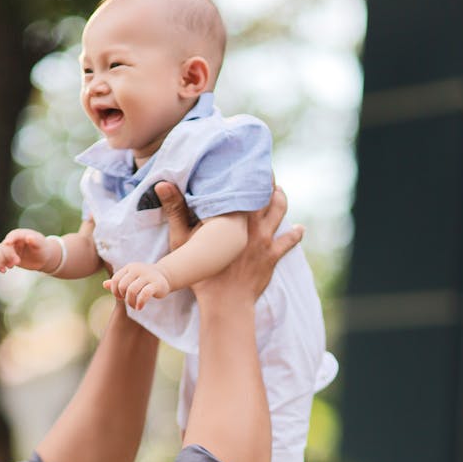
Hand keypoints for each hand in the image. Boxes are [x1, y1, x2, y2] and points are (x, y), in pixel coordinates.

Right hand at [0, 229, 61, 273]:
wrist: (42, 258)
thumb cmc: (42, 248)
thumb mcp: (41, 244)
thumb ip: (35, 241)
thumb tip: (29, 237)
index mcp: (20, 234)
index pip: (12, 235)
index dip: (9, 239)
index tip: (8, 244)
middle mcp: (12, 240)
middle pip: (4, 245)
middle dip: (8, 254)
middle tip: (17, 262)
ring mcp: (8, 249)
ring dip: (1, 260)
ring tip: (11, 267)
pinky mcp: (7, 257)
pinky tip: (3, 271)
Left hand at [103, 262, 171, 309]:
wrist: (164, 276)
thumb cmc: (143, 279)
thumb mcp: (130, 279)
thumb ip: (117, 282)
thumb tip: (104, 284)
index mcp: (129, 267)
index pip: (115, 279)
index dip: (115, 291)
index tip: (121, 297)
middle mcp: (137, 269)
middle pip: (122, 286)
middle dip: (123, 297)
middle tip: (129, 302)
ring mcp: (148, 276)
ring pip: (132, 290)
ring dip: (130, 302)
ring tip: (134, 306)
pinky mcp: (156, 284)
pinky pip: (145, 294)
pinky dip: (140, 303)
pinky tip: (139, 307)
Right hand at [154, 180, 302, 300]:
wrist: (225, 302)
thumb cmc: (201, 273)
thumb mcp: (182, 240)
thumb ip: (175, 210)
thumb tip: (162, 184)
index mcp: (233, 216)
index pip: (242, 186)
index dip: (246, 171)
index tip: (247, 159)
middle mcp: (253, 223)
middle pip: (265, 194)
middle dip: (267, 181)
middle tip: (265, 170)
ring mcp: (265, 239)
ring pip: (279, 212)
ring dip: (280, 200)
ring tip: (278, 192)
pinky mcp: (272, 256)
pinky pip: (288, 241)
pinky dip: (295, 234)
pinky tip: (300, 229)